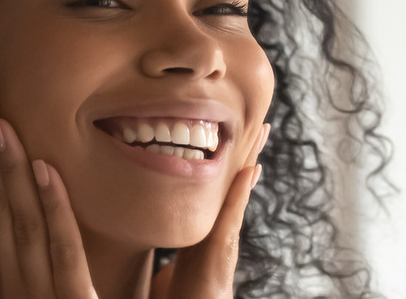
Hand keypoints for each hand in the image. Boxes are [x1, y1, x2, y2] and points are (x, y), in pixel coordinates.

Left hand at [150, 124, 269, 298]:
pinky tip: (250, 170)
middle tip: (257, 123)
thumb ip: (165, 242)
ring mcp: (223, 240)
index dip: (225, 163)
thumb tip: (145, 225)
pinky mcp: (223, 252)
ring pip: (238, 192)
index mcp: (204, 230)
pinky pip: (233, 215)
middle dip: (244, 153)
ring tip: (260, 132)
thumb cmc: (179, 296)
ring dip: (250, 162)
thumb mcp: (171, 262)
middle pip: (233, 183)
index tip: (231, 135)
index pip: (217, 188)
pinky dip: (242, 192)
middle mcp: (217, 231)